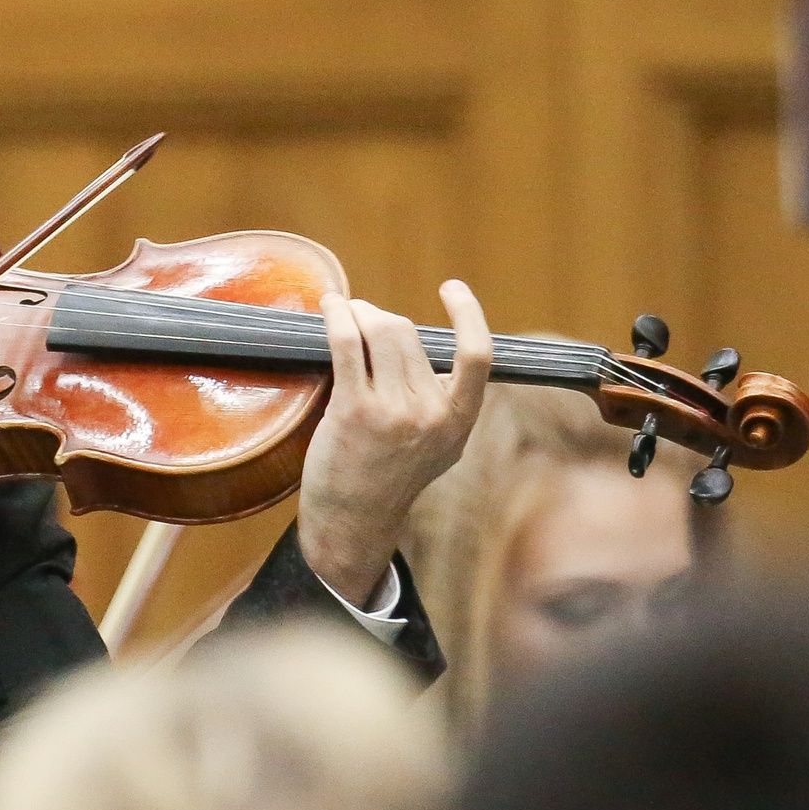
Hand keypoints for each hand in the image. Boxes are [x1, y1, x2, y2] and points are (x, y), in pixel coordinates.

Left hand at [297, 280, 490, 606]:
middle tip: (363, 316)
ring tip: (345, 313)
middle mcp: (432, 415)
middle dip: (381, 317)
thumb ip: (442, 400)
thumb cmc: (389, 475)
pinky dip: (338, 316)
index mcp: (459, 420)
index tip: (453, 288)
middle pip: (408, 333)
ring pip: (380, 331)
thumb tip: (421, 343)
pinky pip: (348, 344)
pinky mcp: (354, 412)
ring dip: (358, 313)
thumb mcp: (437, 443)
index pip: (478, 355)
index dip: (469, 314)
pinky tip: (330, 306)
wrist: (353, 521)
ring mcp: (394, 413)